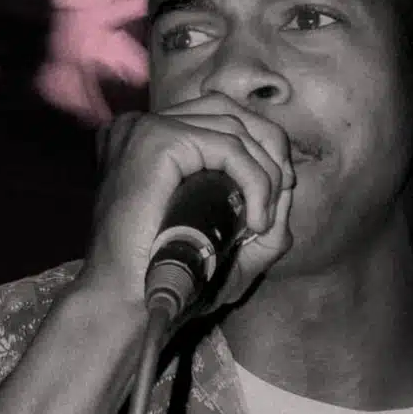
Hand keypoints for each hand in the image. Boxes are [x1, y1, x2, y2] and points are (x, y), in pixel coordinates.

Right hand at [81, 93, 295, 322]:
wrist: (124, 303)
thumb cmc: (166, 278)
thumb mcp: (221, 242)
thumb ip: (258, 214)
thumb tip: (288, 185)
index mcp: (145, 139)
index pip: (217, 116)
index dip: (258, 147)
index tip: (277, 195)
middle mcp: (141, 125)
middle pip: (229, 110)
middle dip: (269, 151)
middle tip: (281, 198)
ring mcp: (146, 128)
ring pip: (234, 127)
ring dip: (266, 172)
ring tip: (265, 220)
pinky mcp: (157, 141)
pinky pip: (229, 148)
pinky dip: (256, 180)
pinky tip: (257, 219)